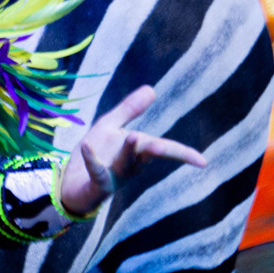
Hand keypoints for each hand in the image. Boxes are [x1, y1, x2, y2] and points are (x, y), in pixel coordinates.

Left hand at [57, 85, 207, 215]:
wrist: (70, 182)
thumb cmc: (96, 154)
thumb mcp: (109, 127)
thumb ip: (129, 110)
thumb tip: (151, 88)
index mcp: (138, 151)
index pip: (165, 150)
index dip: (184, 155)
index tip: (203, 162)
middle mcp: (131, 165)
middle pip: (147, 156)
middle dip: (157, 149)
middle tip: (163, 144)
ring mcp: (115, 176)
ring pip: (125, 165)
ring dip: (128, 152)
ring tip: (132, 136)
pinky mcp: (96, 184)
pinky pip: (96, 171)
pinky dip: (92, 159)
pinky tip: (86, 145)